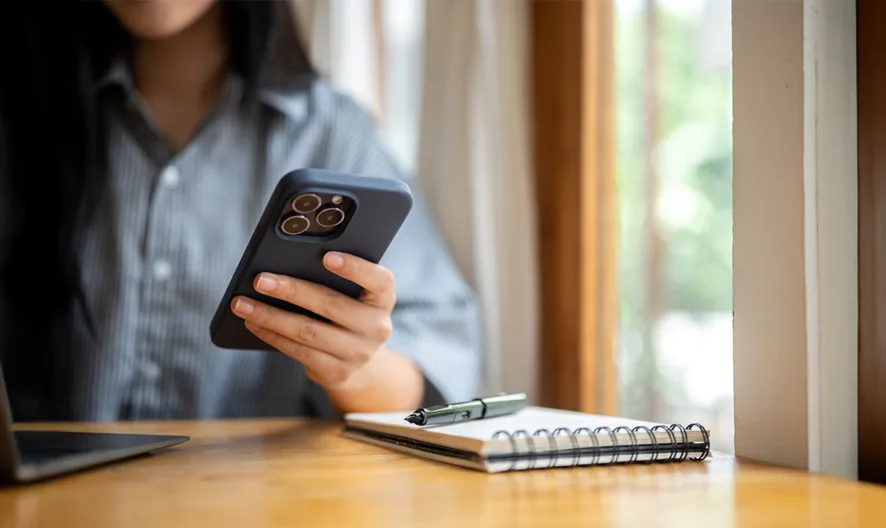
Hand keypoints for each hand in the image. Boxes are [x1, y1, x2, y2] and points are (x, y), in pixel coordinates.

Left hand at [230, 252, 395, 390]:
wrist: (358, 355)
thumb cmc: (347, 309)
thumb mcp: (353, 292)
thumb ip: (334, 278)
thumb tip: (285, 265)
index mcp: (383, 299)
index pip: (379, 280)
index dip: (355, 268)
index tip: (327, 256)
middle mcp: (377, 327)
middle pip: (332, 305)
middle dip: (292, 291)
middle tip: (261, 280)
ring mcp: (359, 353)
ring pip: (309, 332)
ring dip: (270, 317)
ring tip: (243, 304)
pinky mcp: (338, 372)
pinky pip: (299, 352)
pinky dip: (272, 335)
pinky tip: (253, 323)